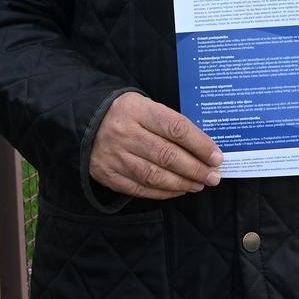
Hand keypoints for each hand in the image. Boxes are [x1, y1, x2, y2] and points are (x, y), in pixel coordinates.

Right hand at [89, 92, 222, 199]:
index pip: (175, 128)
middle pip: (167, 155)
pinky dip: (162, 193)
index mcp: (137, 110)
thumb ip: (168, 123)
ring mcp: (115, 155)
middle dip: (195, 168)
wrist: (82, 121)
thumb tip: (201, 147)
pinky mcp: (108, 174)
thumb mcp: (143, 105)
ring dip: (182, 183)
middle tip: (213, 176)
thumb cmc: (123, 113)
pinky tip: (178, 190)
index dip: (200, 144)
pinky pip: (140, 188)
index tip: (216, 156)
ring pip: (155, 175)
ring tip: (198, 184)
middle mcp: (125, 133)